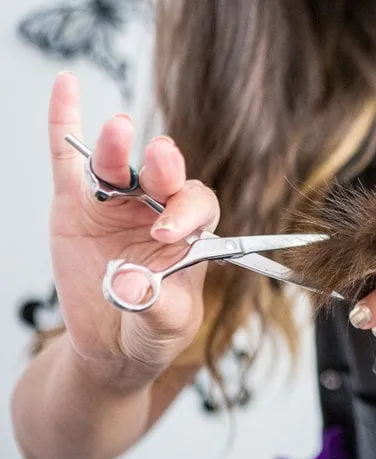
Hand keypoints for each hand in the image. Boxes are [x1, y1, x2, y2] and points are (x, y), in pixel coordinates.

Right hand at [48, 73, 218, 386]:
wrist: (112, 344)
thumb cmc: (151, 329)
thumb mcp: (165, 326)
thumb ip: (154, 306)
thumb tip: (127, 285)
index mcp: (190, 232)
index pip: (199, 205)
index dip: (188, 211)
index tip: (168, 231)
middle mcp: (157, 208)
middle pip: (164, 177)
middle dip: (164, 167)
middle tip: (160, 161)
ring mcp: (117, 203)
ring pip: (118, 166)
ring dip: (118, 147)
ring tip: (119, 131)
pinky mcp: (77, 204)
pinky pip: (69, 159)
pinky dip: (65, 123)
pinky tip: (66, 87)